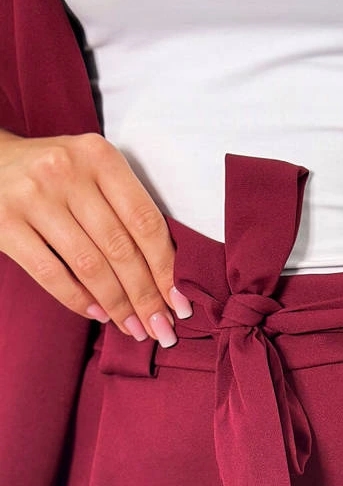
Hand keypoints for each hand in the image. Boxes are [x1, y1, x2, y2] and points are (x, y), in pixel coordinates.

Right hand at [0, 128, 192, 343]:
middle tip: (161, 328)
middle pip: (121, 248)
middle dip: (146, 297)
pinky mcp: (6, 224)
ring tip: (134, 328)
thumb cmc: (57, 177)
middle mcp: (67, 172)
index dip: (168, 269)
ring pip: (89, 265)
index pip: (146, 222)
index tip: (181, 304)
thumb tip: (167, 277)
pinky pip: (51, 274)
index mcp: (100, 156)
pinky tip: (98, 314)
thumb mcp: (93, 174)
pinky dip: (79, 300)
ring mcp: (34, 197)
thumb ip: (126, 211)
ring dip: (118, 305)